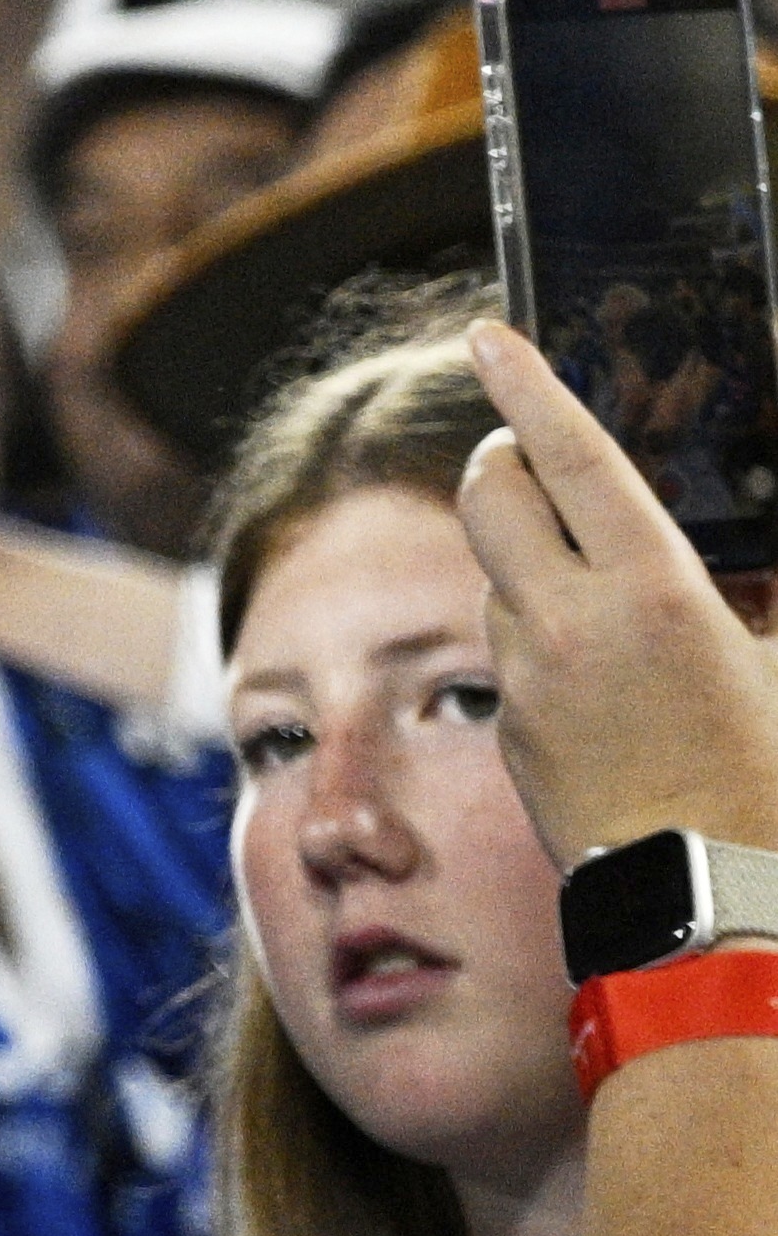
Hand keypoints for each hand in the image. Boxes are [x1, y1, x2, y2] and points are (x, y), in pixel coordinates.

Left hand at [461, 313, 777, 864]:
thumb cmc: (768, 780)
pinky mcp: (508, 726)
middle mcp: (565, 620)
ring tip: (606, 592)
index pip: (571, 459)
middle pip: (488, 497)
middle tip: (535, 460)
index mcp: (650, 590)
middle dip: (504, 462)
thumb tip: (741, 555)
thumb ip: (752, 593)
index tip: (486, 337)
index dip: (526, 388)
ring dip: (530, 559)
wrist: (705, 897)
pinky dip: (538, 631)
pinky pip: (507, 649)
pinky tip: (602, 670)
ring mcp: (525, 675)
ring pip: (496, 575)